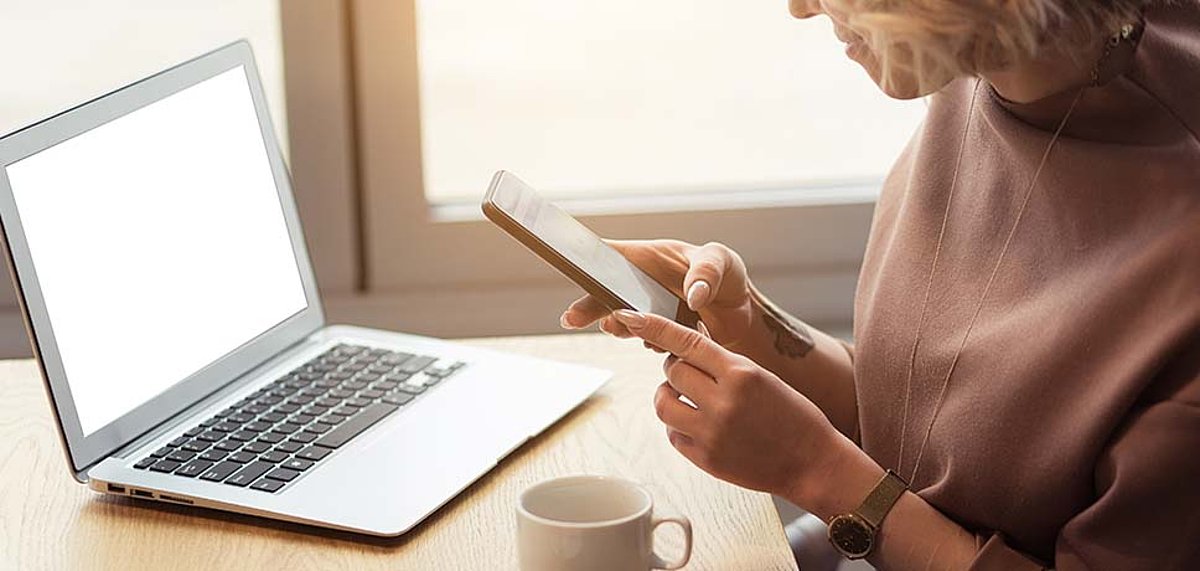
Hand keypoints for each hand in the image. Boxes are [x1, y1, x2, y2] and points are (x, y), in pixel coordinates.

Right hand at [560, 240, 753, 348]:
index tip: (571, 265)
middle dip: (587, 305)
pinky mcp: (657, 334)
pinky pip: (644, 340)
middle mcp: (641, 284)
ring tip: (617, 327)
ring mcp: (647, 311)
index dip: (587, 257)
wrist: (742, 316)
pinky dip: (647, 342)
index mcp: (649, 257)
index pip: (611, 252)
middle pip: (604, 291)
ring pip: (620, 319)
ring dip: (617, 326)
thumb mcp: (722, 262)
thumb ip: (707, 273)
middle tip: (572, 318)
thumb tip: (693, 295)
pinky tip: (659, 342)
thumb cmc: (728, 276)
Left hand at [611, 309, 848, 506]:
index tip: (629, 316)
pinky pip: (672, 434)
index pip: (687, 342)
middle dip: (676, 368)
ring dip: (669, 395)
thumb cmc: (793, 416)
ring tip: (687, 398)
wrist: (813, 463)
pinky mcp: (705, 459)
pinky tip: (698, 424)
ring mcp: (711, 433)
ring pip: (664, 403)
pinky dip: (678, 426)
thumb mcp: (763, 377)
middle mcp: (723, 402)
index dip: (654, 327)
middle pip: (672, 371)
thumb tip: (685, 349)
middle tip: (690, 373)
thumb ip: (724, 365)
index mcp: (741, 374)